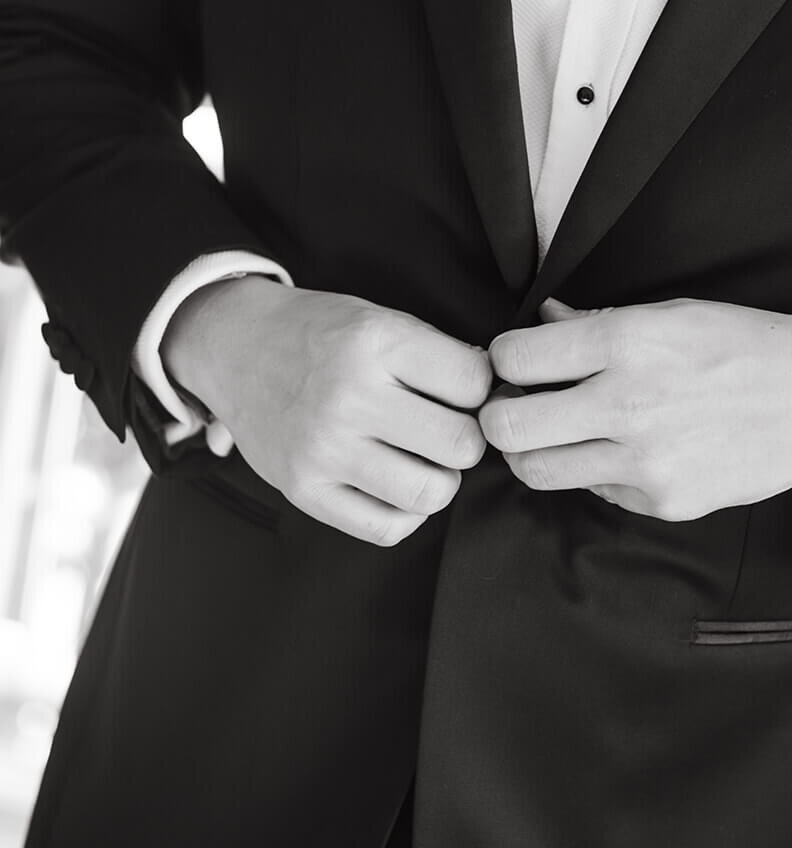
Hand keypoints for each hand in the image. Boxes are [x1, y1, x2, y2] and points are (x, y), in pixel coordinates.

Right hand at [162, 277, 491, 544]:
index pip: (475, 384)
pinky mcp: (304, 490)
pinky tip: (395, 483)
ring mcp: (324, 450)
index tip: (460, 388)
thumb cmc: (321, 333)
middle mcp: (349, 397)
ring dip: (439, 477)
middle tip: (445, 426)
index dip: (480, 388)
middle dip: (465, 437)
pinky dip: (406, 512)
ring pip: (431, 493)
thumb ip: (440, 357)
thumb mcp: (381, 319)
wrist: (234, 347)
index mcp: (375, 342)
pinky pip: (388, 528)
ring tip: (421, 456)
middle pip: (462, 445)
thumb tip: (501, 401)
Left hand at [481, 297, 791, 520]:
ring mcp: (645, 461)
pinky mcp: (662, 501)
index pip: (511, 358)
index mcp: (627, 341)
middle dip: (501, 414)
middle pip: (506, 426)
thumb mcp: (672, 313)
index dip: (504, 360)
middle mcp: (628, 403)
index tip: (520, 363)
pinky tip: (628, 447)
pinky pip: (594, 489)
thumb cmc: (747, 345)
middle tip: (521, 405)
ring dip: (535, 450)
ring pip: (536, 470)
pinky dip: (595, 470)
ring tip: (560, 430)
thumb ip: (597, 323)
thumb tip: (540, 324)